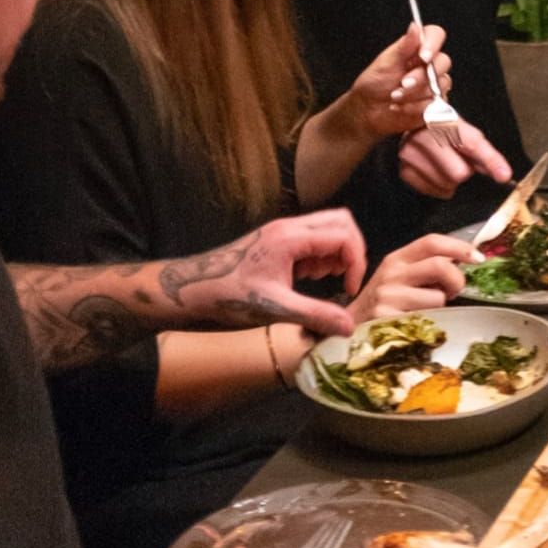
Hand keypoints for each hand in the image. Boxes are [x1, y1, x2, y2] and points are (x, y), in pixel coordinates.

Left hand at [163, 208, 366, 336]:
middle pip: (340, 221)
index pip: (343, 236)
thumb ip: (315, 315)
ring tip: (322, 280)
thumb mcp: (275, 308)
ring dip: (335, 253)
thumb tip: (348, 327)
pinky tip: (307, 278)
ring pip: (327, 227)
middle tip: (343, 279)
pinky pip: (312, 237)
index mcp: (290, 238)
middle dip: (351, 251)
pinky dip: (320, 255)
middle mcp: (288, 227)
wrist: (192, 288)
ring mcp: (282, 231)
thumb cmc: (229, 296)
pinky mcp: (277, 240)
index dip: (355, 262)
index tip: (349, 289)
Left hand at [332, 23, 451, 141]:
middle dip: (421, 77)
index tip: (423, 56)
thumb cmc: (374, 84)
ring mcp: (434, 84)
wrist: (369, 111)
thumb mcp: (386, 63)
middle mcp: (429, 65)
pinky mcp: (435, 104)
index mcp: (417, 49)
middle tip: (402, 83)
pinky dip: (416, 107)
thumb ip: (404, 46)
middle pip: (442, 63)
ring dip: (414, 94)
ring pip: (439, 86)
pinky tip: (401, 107)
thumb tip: (415, 26)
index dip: (433, 44)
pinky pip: (435, 105)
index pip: (435, 35)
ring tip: (395, 97)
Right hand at [349, 234, 477, 320]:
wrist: (350, 328)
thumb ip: (426, 267)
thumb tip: (464, 261)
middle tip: (455, 292)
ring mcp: (388, 297)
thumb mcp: (400, 278)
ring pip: (437, 298)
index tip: (478, 258)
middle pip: (439, 266)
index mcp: (397, 259)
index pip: (432, 242)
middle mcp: (391, 273)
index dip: (459, 247)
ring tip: (427, 312)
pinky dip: (430, 324)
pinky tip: (416, 326)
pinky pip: (427, 321)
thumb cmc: (384, 303)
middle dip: (457, 280)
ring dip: (441, 308)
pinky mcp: (387, 320)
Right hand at [398, 123, 512, 197]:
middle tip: (457, 161)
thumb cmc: (441, 132)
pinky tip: (433, 173)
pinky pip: (435, 192)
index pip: (471, 143)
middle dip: (463, 171)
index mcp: (443, 119)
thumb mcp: (462, 132)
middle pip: (459, 172)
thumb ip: (482, 152)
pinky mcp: (404, 171)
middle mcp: (423, 135)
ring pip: (447, 185)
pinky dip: (439, 187)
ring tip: (442, 165)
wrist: (409, 130)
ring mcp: (410, 154)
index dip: (490, 160)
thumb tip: (502, 173)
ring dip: (450, 181)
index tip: (504, 175)